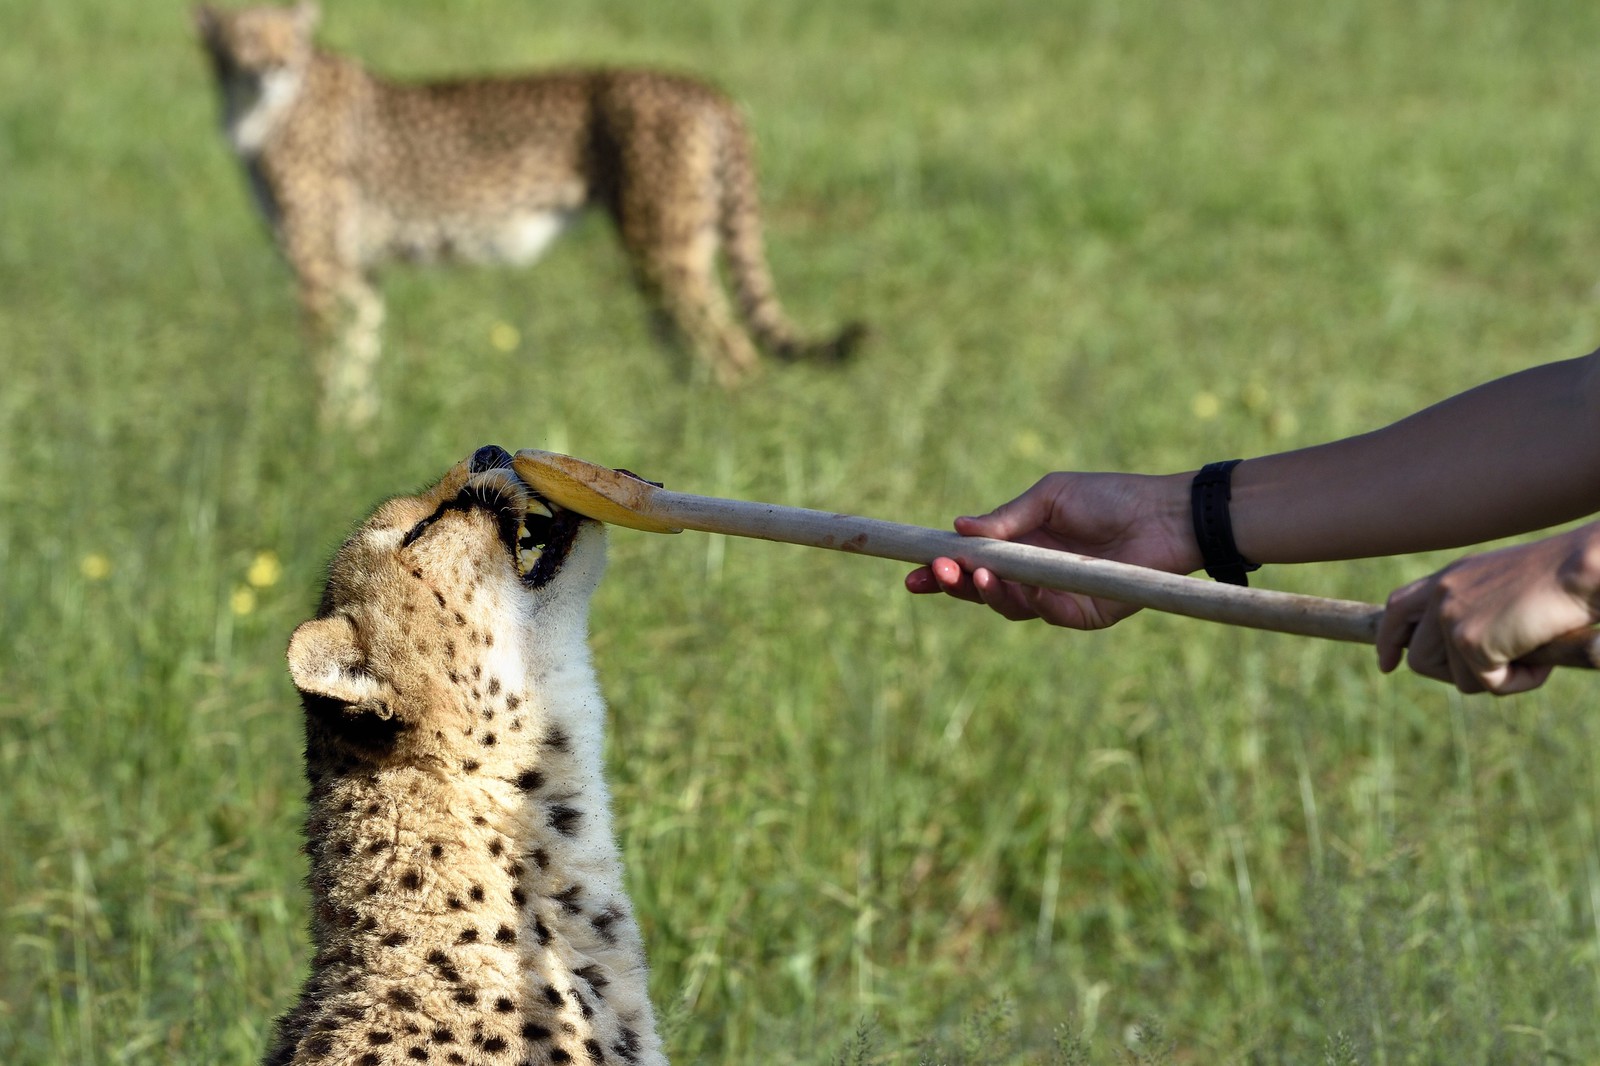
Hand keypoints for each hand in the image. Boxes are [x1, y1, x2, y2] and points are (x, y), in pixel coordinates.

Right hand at [905, 471, 1200, 627]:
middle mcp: (1033, 574)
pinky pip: (1046, 613)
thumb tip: (958, 526)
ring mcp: (1056, 597)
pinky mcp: (1082, 614)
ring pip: (1008, 606)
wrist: (1164, 515)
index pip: (973, 562)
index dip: (942, 568)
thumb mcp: (1050, 496)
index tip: (913, 569)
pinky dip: (1028, 600)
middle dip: (953, 583)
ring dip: (986, 592)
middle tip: (937, 573)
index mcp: (1021, 545)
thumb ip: (1006, 517)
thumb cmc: (1110, 497)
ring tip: (975, 574)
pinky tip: (1019, 585)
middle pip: (981, 589)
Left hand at [1375, 522, 1599, 693]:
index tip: (1388, 666)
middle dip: (1456, 674)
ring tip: (1531, 650)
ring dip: (1496, 677)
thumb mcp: (1507, 588)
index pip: (1397, 609)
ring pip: (1455, 679)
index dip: (1388, 641)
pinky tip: (1541, 653)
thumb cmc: (1563, 580)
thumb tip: (1461, 652)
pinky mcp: (1469, 641)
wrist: (1585, 570)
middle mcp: (1441, 593)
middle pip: (1420, 660)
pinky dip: (1522, 680)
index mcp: (1448, 577)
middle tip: (1499, 668)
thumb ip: (1477, 610)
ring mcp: (1450, 617)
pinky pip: (1490, 685)